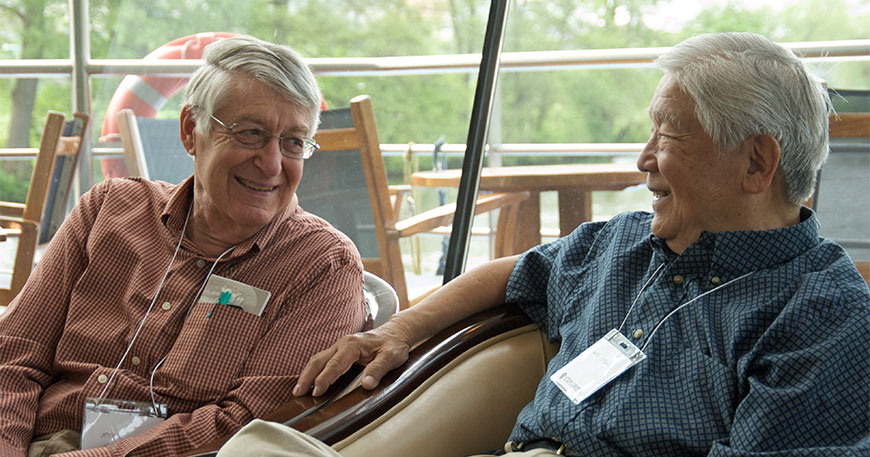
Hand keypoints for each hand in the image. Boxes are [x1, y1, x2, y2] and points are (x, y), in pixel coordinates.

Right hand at [293, 320, 413, 396]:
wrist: (395, 333)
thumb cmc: (393, 345)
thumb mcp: (392, 357)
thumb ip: (379, 369)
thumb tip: (367, 385)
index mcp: (354, 344)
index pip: (335, 364)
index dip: (325, 378)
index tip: (317, 392)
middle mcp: (343, 343)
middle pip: (320, 360)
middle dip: (307, 376)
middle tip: (298, 393)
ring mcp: (340, 346)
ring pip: (318, 359)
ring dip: (307, 374)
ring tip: (298, 390)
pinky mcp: (339, 351)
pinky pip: (323, 360)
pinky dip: (313, 371)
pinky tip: (309, 381)